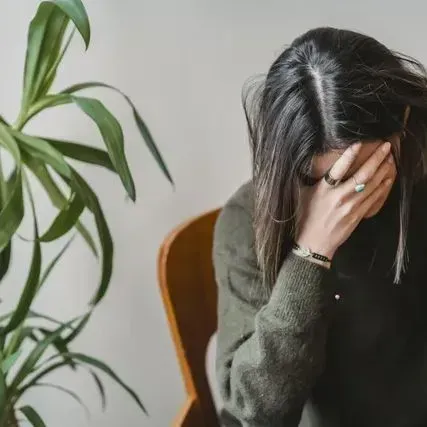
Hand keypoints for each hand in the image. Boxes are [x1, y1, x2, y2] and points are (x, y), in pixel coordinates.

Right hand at [296, 141, 394, 259]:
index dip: (349, 155)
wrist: (314, 243)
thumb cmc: (305, 218)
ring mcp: (351, 206)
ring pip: (372, 185)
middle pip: (362, 175)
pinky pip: (374, 198)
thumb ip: (303, 178)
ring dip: (383, 170)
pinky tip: (388, 177)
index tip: (359, 143)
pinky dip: (383, 186)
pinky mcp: (358, 215)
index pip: (338, 168)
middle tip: (385, 146)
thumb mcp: (299, 195)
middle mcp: (339, 197)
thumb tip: (300, 161)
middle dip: (376, 159)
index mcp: (324, 190)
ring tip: (390, 158)